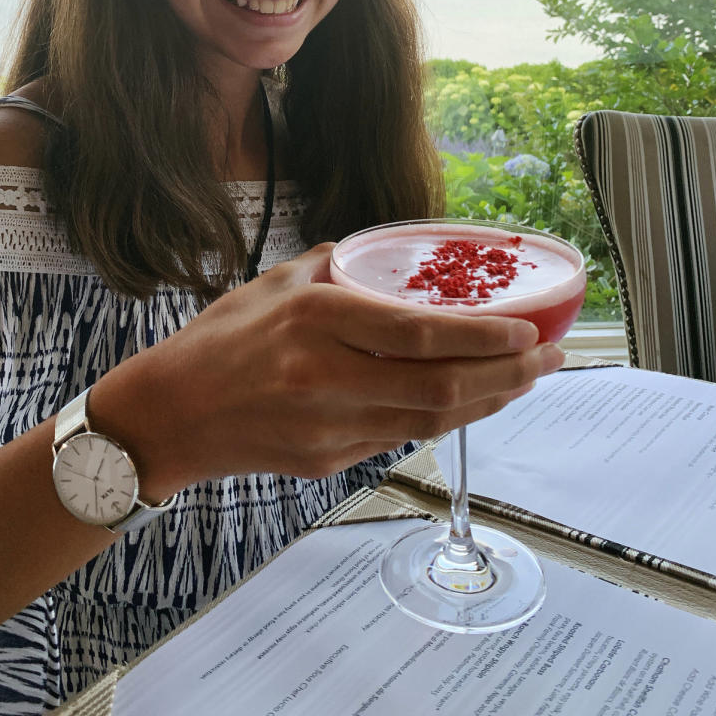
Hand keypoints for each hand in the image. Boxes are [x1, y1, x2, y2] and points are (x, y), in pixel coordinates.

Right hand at [88, 244, 563, 497]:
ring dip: (487, 401)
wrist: (167, 417)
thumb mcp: (272, 285)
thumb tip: (385, 255)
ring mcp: (327, 427)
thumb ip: (334, 267)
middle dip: (508, 375)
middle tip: (549, 358)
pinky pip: (399, 438)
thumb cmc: (216, 342)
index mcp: (313, 322)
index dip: (483, 337)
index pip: (418, 333)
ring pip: (430, 421)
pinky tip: (466, 400)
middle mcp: (325, 377)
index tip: (528, 329)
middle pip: (440, 385)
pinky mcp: (325, 461)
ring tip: (523, 380)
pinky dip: (442, 419)